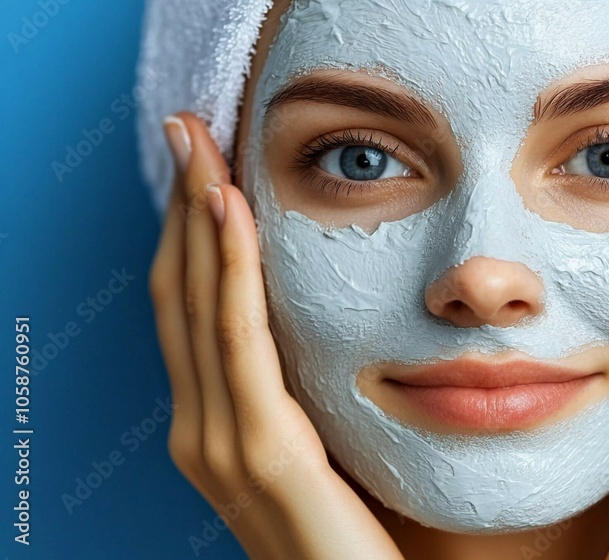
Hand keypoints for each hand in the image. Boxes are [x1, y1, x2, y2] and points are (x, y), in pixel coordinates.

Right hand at [149, 113, 402, 558]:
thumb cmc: (349, 534)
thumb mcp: (319, 450)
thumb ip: (302, 398)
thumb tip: (321, 334)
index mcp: (214, 426)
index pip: (191, 309)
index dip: (187, 232)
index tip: (199, 165)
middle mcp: (200, 430)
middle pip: (178, 294)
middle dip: (179, 205)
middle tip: (186, 129)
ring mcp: (219, 442)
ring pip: (197, 304)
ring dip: (196, 218)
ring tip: (200, 147)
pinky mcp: (258, 451)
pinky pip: (237, 339)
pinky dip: (229, 266)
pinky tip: (228, 211)